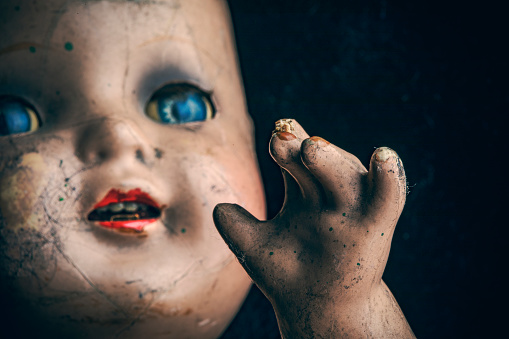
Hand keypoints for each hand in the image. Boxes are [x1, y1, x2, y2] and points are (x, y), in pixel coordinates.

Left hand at [214, 120, 413, 337]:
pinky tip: (384, 156)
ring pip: (347, 176)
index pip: (295, 160)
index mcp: (304, 192)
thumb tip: (218, 208)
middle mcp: (329, 195)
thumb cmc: (288, 276)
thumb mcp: (255, 249)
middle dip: (301, 149)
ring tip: (312, 147)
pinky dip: (389, 179)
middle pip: (318, 164)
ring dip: (332, 160)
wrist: (317, 311)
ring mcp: (353, 210)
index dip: (286, 146)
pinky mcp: (375, 228)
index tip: (273, 135)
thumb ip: (236, 226)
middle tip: (281, 139)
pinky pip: (388, 199)